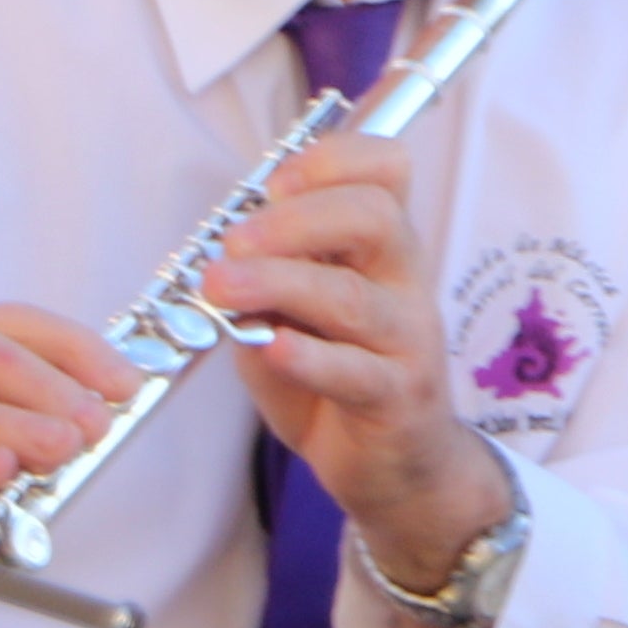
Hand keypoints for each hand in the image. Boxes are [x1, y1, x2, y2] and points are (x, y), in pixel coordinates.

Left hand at [203, 133, 512, 590]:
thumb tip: (220, 251)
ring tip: (220, 287)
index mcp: (382, 248)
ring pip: (352, 297)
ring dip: (280, 283)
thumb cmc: (336, 376)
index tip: (273, 181)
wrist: (394, 467)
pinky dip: (307, 356)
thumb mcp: (292, 313)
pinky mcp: (396, 399)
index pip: (386, 170)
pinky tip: (268, 346)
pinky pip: (354, 372)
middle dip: (296, 218)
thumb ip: (265, 279)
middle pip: (374, 217)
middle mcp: (406, 282)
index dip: (334, 159)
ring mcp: (407, 341)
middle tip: (232, 240)